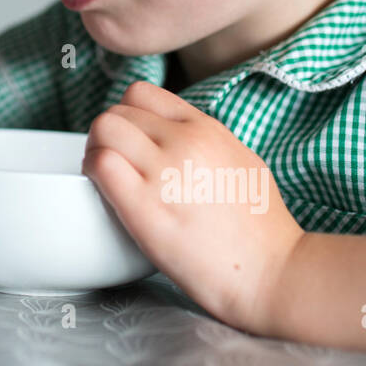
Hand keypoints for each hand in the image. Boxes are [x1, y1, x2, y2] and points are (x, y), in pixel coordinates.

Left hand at [82, 79, 304, 334]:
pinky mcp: (145, 207)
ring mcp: (164, 172)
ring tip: (104, 177)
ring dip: (94, 150)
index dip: (126, 115)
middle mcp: (184, 142)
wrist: (272, 272)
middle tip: (112, 164)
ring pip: (103, 129)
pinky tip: (102, 193)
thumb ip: (203, 141)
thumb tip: (173, 134)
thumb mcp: (241, 160)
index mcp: (206, 128)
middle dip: (106, 136)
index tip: (128, 140)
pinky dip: (93, 173)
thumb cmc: (262, 227)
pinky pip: (101, 165)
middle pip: (116, 112)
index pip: (141, 93)